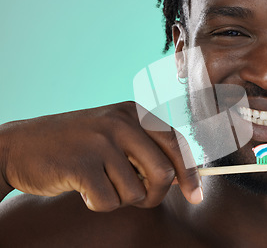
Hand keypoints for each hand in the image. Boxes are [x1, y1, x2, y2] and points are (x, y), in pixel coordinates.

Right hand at [0, 101, 202, 210]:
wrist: (21, 146)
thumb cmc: (77, 146)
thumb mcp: (115, 135)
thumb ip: (146, 149)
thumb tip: (185, 177)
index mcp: (135, 112)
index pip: (177, 144)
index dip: (191, 174)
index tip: (195, 196)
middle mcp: (121, 123)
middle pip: (164, 172)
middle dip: (157, 195)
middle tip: (141, 200)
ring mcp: (101, 142)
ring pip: (136, 192)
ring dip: (121, 199)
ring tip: (101, 184)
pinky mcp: (81, 164)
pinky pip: (109, 202)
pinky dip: (98, 205)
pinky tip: (83, 189)